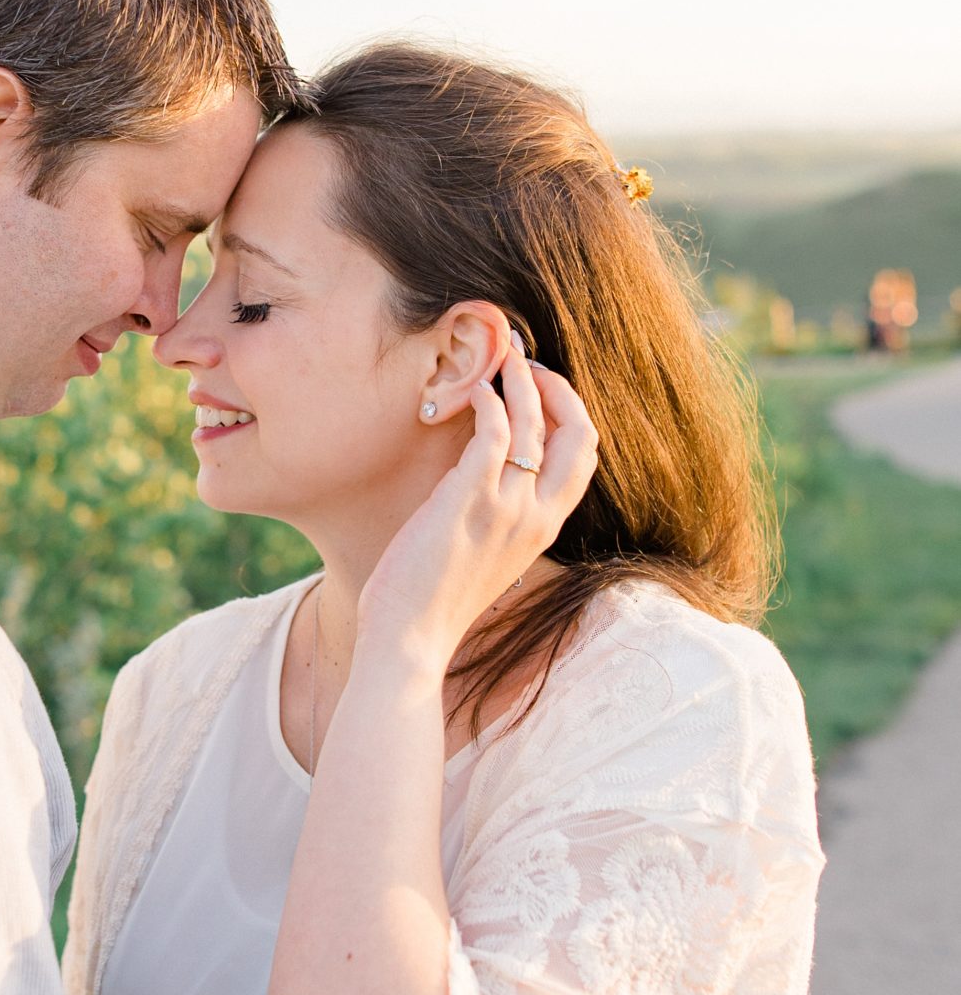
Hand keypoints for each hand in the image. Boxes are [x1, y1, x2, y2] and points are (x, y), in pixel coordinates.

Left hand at [356, 347, 598, 676]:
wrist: (410, 639)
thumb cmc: (433, 602)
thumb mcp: (485, 557)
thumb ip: (498, 520)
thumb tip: (484, 482)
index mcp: (544, 528)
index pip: (584, 457)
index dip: (569, 413)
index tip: (541, 389)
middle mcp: (536, 516)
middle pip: (578, 433)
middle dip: (556, 387)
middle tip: (524, 362)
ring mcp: (506, 508)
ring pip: (533, 424)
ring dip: (519, 379)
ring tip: (498, 356)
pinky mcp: (469, 500)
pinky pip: (493, 434)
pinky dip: (488, 403)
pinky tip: (473, 390)